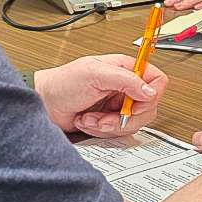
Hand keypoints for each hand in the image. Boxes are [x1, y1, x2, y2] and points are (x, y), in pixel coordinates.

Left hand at [33, 54, 170, 137]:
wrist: (45, 104)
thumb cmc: (62, 83)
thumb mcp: (94, 74)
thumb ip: (125, 79)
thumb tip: (149, 90)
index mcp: (125, 69)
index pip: (156, 80)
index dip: (151, 95)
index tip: (134, 104)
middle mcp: (124, 87)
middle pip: (147, 108)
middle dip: (124, 117)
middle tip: (106, 116)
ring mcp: (117, 105)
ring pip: (133, 123)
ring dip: (108, 125)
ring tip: (91, 117)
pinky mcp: (109, 120)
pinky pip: (118, 132)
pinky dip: (101, 130)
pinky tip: (88, 121)